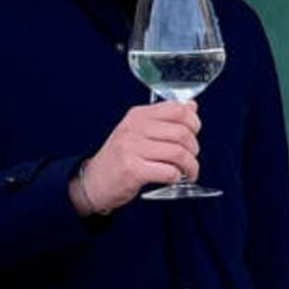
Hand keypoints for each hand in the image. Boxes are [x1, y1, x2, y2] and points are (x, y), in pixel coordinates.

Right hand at [70, 100, 200, 214]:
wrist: (94, 181)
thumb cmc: (120, 157)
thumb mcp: (140, 131)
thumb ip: (165, 119)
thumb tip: (192, 106)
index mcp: (138, 115)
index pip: (177, 109)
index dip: (193, 123)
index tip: (194, 135)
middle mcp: (134, 128)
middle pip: (182, 133)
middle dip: (194, 150)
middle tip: (191, 160)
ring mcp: (132, 148)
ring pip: (178, 153)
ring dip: (190, 166)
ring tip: (188, 173)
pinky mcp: (132, 169)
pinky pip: (168, 171)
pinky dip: (176, 177)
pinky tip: (172, 178)